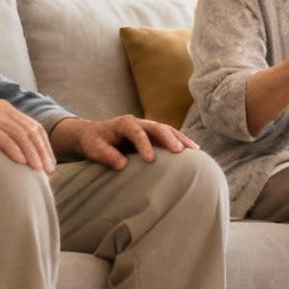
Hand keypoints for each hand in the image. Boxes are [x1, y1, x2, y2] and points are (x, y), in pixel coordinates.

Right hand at [0, 100, 55, 170]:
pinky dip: (13, 149)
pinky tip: (20, 162)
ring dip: (31, 153)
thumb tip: (22, 159)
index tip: (51, 165)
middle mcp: (0, 109)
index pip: (34, 127)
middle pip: (30, 130)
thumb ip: (3, 137)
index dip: (45, 146)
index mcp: (5, 109)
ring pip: (19, 134)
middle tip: (49, 171)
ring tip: (38, 170)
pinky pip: (1, 137)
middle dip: (42, 151)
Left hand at [53, 115, 197, 168]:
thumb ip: (105, 155)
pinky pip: (170, 137)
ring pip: (167, 130)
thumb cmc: (93, 142)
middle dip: (169, 138)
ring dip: (180, 139)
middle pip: (157, 127)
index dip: (144, 144)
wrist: (94, 135)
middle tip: (179, 151)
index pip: (136, 131)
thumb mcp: (93, 148)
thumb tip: (122, 165)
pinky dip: (181, 142)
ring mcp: (148, 128)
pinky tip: (194, 151)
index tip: (150, 159)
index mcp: (124, 123)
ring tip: (194, 151)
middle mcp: (139, 122)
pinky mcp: (153, 136)